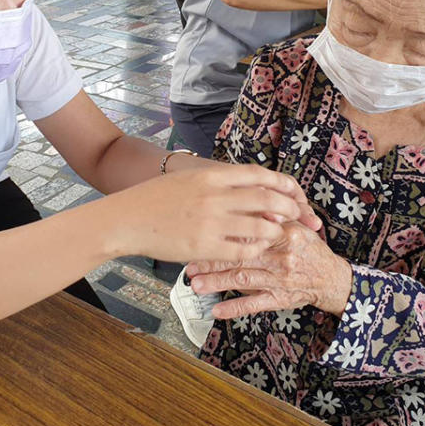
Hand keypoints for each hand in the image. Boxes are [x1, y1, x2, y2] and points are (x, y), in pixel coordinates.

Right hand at [110, 166, 321, 264]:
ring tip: (280, 235)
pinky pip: (242, 251)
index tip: (294, 191)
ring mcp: (211, 222)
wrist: (126, 219)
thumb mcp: (188, 179)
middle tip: (298, 216)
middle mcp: (215, 196)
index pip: (259, 175)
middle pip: (267, 199)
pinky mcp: (204, 246)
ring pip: (260, 226)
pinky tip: (257, 251)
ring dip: (276, 232)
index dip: (282, 183)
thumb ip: (216, 181)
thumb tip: (245, 185)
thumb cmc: (154, 198)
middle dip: (290, 208)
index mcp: (211, 175)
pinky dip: (256, 250)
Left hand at [185, 221, 352, 318]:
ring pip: (244, 281)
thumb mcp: (296, 224)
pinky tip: (216, 310)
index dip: (225, 232)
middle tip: (189, 263)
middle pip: (241, 256)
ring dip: (218, 283)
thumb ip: (273, 214)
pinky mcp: (280, 300)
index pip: (251, 230)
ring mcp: (280, 280)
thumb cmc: (307, 247)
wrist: (330, 277)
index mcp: (284, 233)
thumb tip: (249, 201)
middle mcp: (281, 257)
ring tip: (195, 284)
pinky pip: (254, 305)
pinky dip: (234, 308)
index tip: (202, 233)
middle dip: (212, 260)